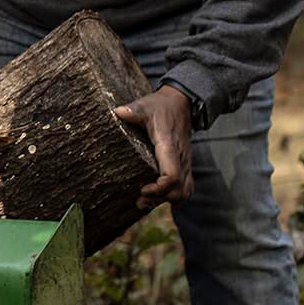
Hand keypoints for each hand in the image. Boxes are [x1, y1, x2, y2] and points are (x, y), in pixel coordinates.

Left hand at [113, 85, 193, 208]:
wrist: (181, 103)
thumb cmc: (160, 106)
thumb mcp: (145, 105)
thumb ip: (133, 111)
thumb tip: (117, 112)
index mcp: (169, 146)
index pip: (172, 176)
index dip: (158, 188)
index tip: (142, 189)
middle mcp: (181, 158)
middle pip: (179, 191)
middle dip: (160, 199)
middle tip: (139, 199)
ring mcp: (185, 163)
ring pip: (185, 193)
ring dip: (167, 200)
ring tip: (146, 201)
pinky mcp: (185, 165)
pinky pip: (186, 188)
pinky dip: (175, 197)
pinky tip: (158, 198)